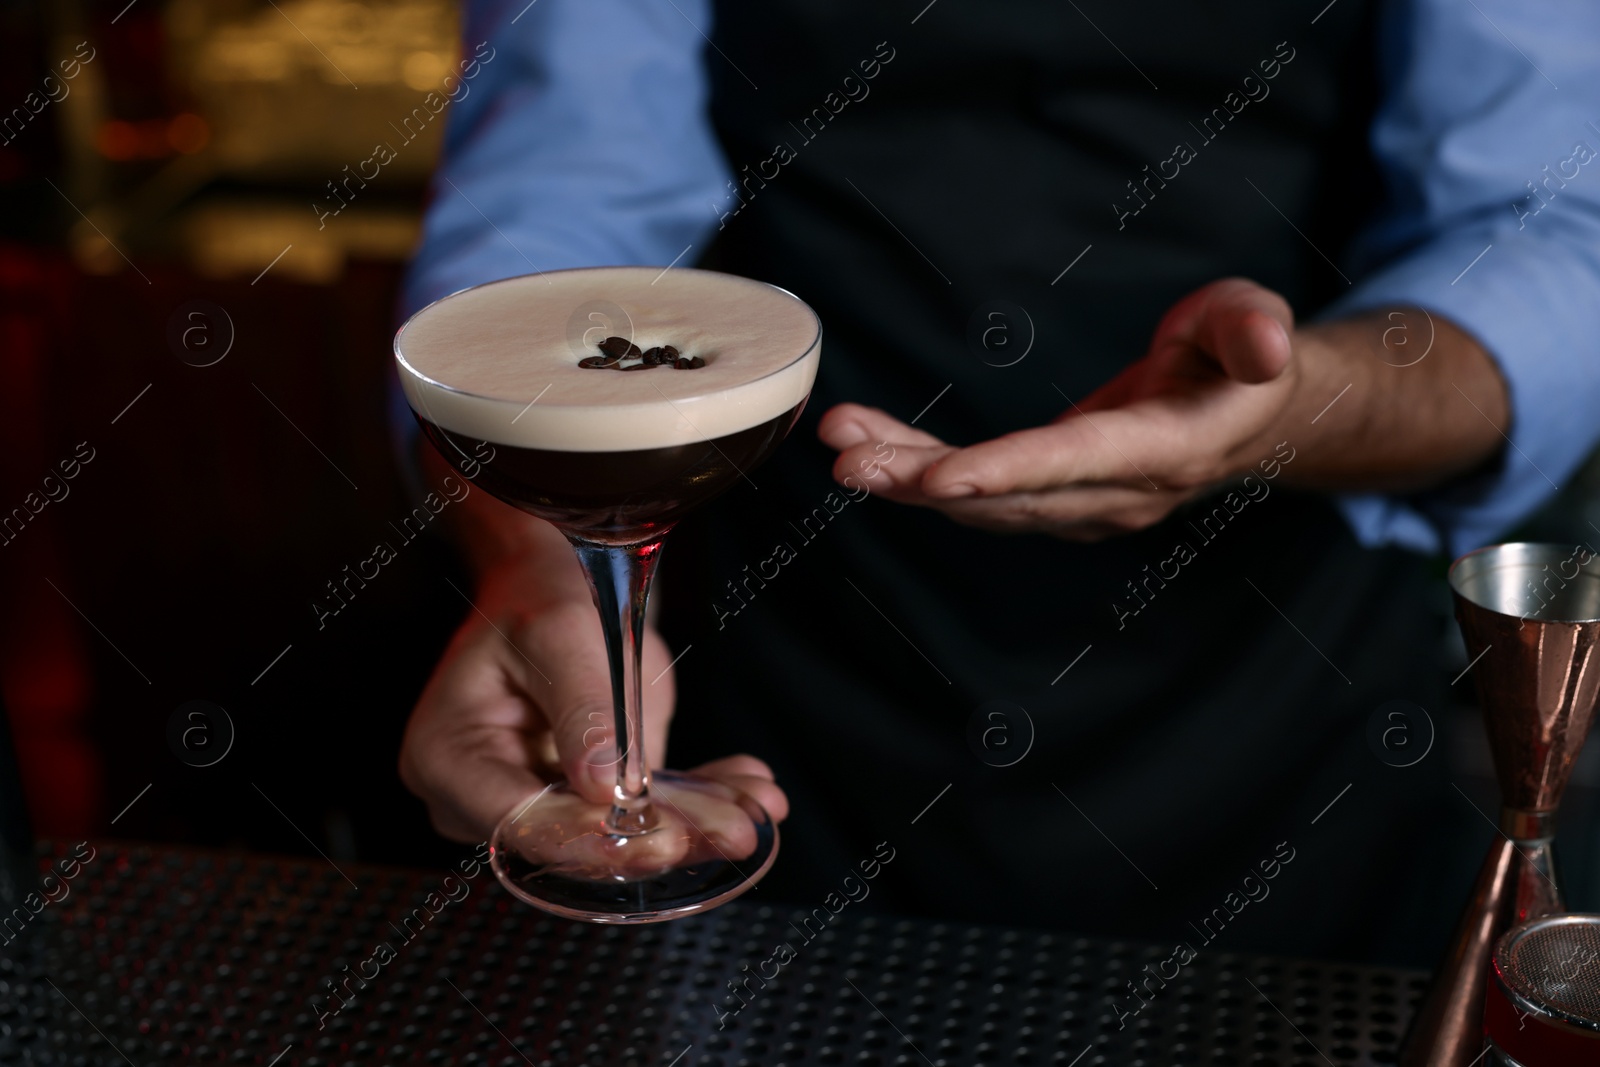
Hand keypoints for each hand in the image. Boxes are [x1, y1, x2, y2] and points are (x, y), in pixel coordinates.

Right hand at [399, 542, 787, 843]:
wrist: (558, 584)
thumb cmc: (542, 597)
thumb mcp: (562, 632)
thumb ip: (584, 707)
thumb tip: (607, 791)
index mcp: (448, 758)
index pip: (519, 821)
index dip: (593, 839)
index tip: (661, 840)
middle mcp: (483, 798)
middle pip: (577, 840)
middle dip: (664, 836)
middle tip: (735, 830)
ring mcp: (537, 803)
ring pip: (622, 834)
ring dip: (699, 822)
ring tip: (760, 805)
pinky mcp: (586, 799)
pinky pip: (645, 812)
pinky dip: (702, 801)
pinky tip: (753, 790)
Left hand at [819, 278, 1297, 539]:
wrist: (1249, 416)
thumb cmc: (1242, 358)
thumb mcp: (1255, 325)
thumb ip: (1253, 333)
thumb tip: (1263, 345)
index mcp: (1162, 451)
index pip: (1073, 464)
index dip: (1004, 473)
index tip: (935, 480)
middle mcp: (1112, 493)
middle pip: (1006, 493)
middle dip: (922, 480)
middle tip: (847, 458)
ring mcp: (1079, 503)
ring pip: (981, 499)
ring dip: (906, 475)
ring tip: (841, 443)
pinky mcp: (1052, 496)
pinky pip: (978, 491)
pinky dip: (919, 471)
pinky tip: (869, 446)